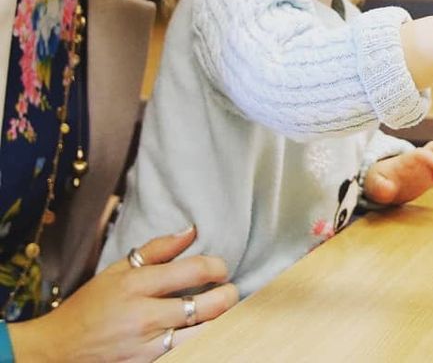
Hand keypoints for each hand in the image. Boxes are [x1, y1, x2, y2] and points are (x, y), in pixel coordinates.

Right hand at [9, 226, 237, 362]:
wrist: (55, 352)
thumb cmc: (89, 307)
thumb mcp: (116, 270)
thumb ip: (157, 250)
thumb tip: (192, 231)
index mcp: (137, 285)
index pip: (195, 269)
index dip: (218, 266)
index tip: (221, 269)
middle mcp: (144, 317)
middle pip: (207, 306)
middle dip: (228, 296)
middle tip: (229, 292)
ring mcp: (145, 349)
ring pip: (202, 336)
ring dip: (219, 324)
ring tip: (220, 315)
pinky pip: (184, 355)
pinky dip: (200, 345)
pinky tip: (205, 336)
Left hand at [363, 141, 432, 204]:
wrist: (381, 183)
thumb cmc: (378, 179)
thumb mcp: (374, 183)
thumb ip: (380, 186)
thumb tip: (388, 189)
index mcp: (407, 159)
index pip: (422, 153)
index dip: (431, 159)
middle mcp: (418, 160)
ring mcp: (424, 167)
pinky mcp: (428, 175)